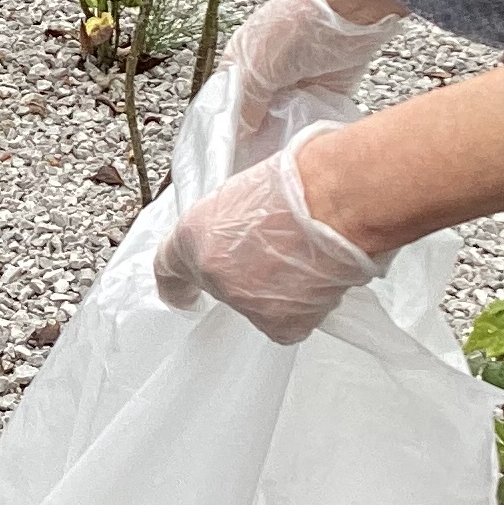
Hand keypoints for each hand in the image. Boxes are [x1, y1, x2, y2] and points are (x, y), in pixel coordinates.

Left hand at [151, 123, 380, 341]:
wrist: (335, 199)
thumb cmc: (300, 181)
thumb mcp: (244, 190)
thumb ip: (231, 223)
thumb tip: (242, 240)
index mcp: (192, 232)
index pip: (168, 267)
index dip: (177, 284)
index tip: (183, 294)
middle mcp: (211, 270)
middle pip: (226, 286)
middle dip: (251, 273)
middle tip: (281, 249)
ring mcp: (243, 299)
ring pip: (261, 303)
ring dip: (281, 287)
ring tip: (307, 255)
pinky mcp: (277, 321)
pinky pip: (288, 323)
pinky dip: (304, 308)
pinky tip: (318, 279)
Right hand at [225, 0, 404, 154]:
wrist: (348, 6)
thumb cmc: (293, 26)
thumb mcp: (256, 70)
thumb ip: (244, 107)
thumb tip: (237, 139)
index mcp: (240, 66)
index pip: (226, 109)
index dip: (226, 135)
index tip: (227, 164)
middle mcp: (266, 77)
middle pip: (256, 120)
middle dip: (257, 143)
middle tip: (255, 171)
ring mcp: (297, 85)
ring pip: (285, 124)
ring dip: (284, 140)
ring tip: (280, 166)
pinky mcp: (327, 92)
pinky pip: (313, 121)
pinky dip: (309, 135)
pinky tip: (305, 153)